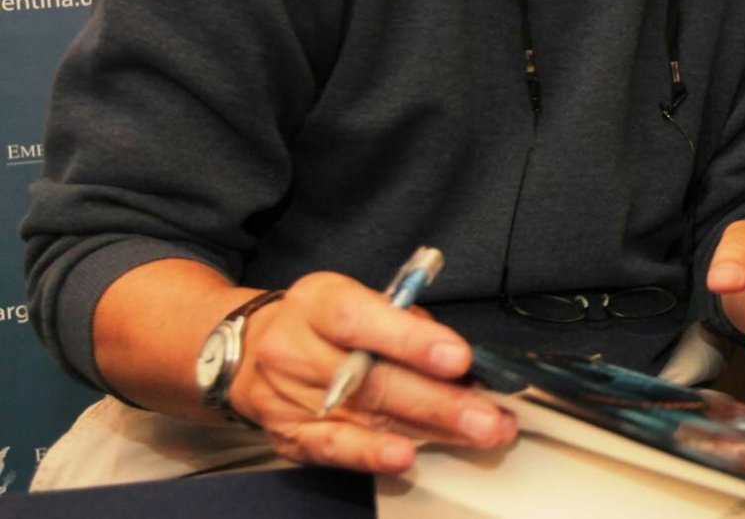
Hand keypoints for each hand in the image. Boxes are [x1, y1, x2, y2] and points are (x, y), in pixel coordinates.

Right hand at [230, 272, 516, 473]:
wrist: (248, 349)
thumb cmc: (316, 319)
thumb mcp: (350, 296)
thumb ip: (399, 319)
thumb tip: (453, 353)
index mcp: (318, 301)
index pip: (363, 319)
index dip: (412, 339)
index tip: (459, 357)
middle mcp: (298, 348)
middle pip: (372, 378)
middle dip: (438, 400)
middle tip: (487, 414)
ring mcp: (290, 396)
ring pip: (364, 416)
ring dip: (427, 430)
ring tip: (473, 434)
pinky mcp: (290, 435)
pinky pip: (333, 448)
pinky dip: (370, 455)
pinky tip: (403, 457)